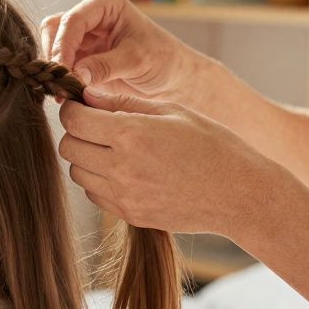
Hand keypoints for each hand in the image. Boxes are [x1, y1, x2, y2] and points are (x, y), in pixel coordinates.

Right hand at [39, 0, 211, 101]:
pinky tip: (64, 95)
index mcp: (105, 4)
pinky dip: (58, 78)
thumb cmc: (163, 60)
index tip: (64, 72)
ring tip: (62, 92)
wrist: (172, 79)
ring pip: (51, 46)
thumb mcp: (137, 61)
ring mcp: (82, 37)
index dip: (63, 46)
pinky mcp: (79, 57)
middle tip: (60, 84)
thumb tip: (74, 75)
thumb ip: (105, 66)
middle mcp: (90, 16)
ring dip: (53, 68)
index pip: (72, 20)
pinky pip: (58, 64)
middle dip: (54, 57)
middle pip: (54, 29)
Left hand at [57, 89, 287, 237]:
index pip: (74, 120)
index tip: (82, 106)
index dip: (73, 109)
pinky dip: (99, 181)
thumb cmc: (212, 145)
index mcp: (131, 135)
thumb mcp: (173, 111)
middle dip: (77, 132)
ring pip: (77, 173)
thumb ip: (125, 103)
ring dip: (86, 158)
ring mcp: (123, 195)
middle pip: (68, 147)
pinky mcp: (129, 215)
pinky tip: (123, 170)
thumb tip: (88, 94)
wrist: (239, 194)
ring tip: (112, 149)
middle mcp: (121, 167)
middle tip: (97, 126)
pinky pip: (95, 194)